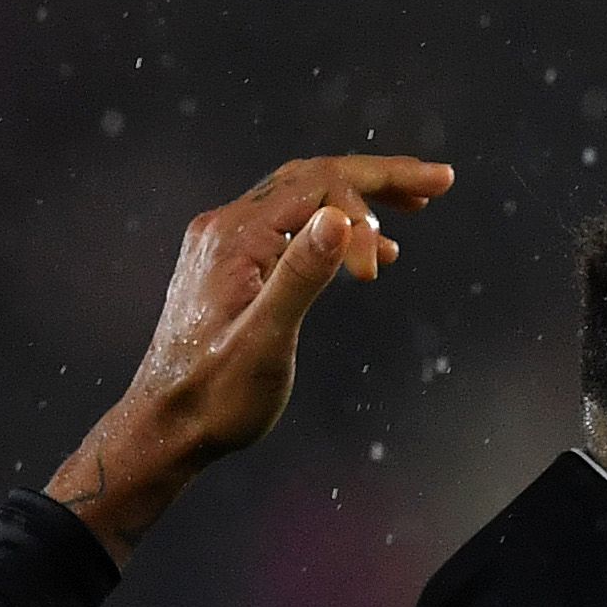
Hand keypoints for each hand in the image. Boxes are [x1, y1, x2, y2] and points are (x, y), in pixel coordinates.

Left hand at [46, 152, 455, 561]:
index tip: (376, 273)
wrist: (165, 428)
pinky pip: (289, 227)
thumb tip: (341, 218)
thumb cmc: (214, 397)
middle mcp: (225, 227)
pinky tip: (369, 255)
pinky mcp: (229, 265)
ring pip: (304, 199)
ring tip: (418, 205)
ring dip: (361, 199)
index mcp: (235, 237)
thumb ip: (301, 276)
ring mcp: (224, 244)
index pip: (317, 184)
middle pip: (314, 178)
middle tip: (441, 181)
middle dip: (380, 178)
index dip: (363, 211)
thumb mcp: (265, 342)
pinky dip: (334, 230)